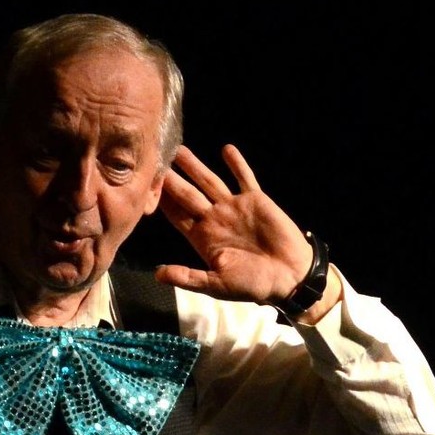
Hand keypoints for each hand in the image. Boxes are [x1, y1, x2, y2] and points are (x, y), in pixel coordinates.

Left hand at [156, 144, 340, 321]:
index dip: (162, 202)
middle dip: (172, 179)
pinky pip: (244, 178)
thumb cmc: (252, 284)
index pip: (176, 216)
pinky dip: (236, 164)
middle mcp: (214, 219)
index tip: (145, 186)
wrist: (289, 276)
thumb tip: (157, 275)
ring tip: (180, 150)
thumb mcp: (216, 284)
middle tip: (156, 160)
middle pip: (188, 194)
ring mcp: (234, 207)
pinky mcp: (255, 200)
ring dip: (195, 167)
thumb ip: (188, 277)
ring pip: (210, 182)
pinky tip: (226, 149)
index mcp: (202, 238)